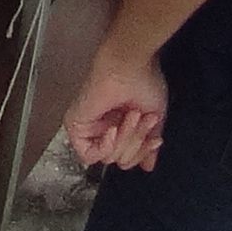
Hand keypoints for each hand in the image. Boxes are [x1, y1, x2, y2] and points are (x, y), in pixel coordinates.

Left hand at [64, 42, 169, 170]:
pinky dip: (105, 146)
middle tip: (141, 119)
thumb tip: (148, 166)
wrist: (129, 64)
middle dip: (136, 142)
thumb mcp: (154, 117)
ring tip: (131, 115)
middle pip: (120, 160)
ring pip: (108, 158)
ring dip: (125, 138)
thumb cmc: (144, 80)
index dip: (144, 152)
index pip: (128, 159)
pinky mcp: (75, 126)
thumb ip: (148, 145)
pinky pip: (88, 156)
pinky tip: (113, 129)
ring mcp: (89, 128)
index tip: (156, 139)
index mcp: (120, 125)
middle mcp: (103, 128)